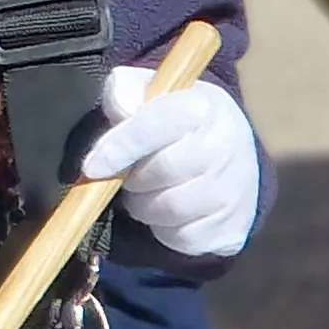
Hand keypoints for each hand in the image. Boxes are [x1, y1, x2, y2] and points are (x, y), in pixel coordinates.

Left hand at [78, 65, 259, 257]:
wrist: (226, 159)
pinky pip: (183, 237)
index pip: (161, 122)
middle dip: (134, 177)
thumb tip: (123, 105)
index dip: (123, 144)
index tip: (91, 165)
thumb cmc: (173, 125)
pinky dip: (163, 229)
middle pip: (164, 170)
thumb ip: (126, 91)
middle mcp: (228, 145)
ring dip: (144, 205)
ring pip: (171, 208)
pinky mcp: (232, 227)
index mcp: (206, 105)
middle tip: (129, 174)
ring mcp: (236, 189)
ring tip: (147, 191)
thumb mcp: (148, 96)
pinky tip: (166, 212)